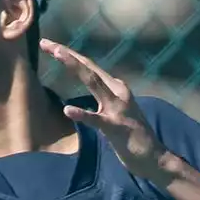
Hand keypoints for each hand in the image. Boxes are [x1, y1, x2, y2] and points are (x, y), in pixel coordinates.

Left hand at [40, 38, 173, 181]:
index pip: (88, 66)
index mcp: (114, 87)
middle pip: (88, 68)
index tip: (47, 44)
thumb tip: (92, 80)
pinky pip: (96, 120)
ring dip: (75, 67)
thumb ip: (103, 94)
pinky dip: (82, 114)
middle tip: (45, 42)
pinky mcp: (116, 127)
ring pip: (93, 83)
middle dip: (67, 54)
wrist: (154, 157)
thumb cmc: (130, 134)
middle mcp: (117, 91)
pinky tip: (67, 110)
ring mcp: (117, 108)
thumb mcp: (115, 108)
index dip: (68, 54)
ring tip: (58, 54)